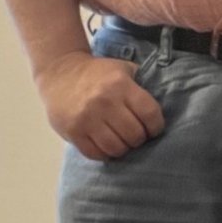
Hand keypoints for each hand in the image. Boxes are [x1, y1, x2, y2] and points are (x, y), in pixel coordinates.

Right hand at [35, 51, 163, 159]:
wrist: (59, 72)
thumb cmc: (97, 73)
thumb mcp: (122, 69)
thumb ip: (141, 85)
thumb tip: (161, 108)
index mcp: (120, 85)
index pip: (150, 114)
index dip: (156, 126)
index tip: (153, 128)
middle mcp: (104, 102)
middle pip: (134, 135)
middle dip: (139, 139)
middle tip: (135, 135)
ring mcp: (87, 118)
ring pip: (116, 148)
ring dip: (123, 148)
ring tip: (121, 141)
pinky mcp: (73, 131)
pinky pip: (96, 154)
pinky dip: (104, 153)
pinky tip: (105, 145)